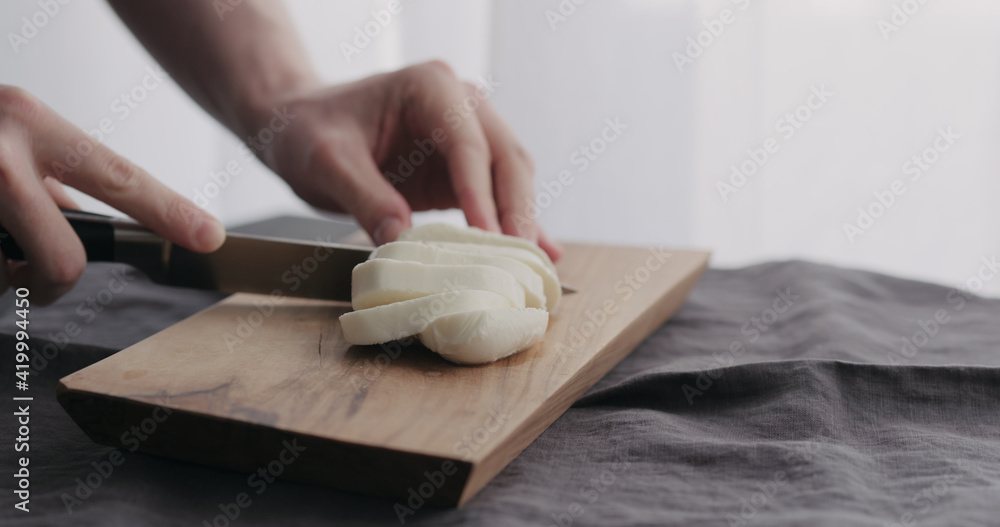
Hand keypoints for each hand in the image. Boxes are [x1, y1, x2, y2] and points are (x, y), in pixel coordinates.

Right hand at [0, 86, 225, 303]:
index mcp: (32, 122)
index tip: (209, 236)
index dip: (169, 213)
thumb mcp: (8, 136)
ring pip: (11, 277)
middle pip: (65, 260)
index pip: (119, 177)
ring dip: (2, 272)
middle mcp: (3, 153)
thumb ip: (54, 174)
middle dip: (53, 282)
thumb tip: (89, 221)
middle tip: (39, 277)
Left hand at [245, 61, 561, 260]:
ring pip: (512, 175)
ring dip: (522, 219)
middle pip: (506, 158)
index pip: (468, 144)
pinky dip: (516, 221)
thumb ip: (366, 198)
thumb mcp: (327, 163)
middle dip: (516, 210)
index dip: (481, 193)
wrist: (301, 127)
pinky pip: (498, 193)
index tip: (488, 236)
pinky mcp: (462, 167)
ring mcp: (467, 133)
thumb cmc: (309, 132)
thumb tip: (403, 242)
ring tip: (530, 265)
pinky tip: (542, 250)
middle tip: (519, 259)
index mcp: (430, 88)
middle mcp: (460, 103)